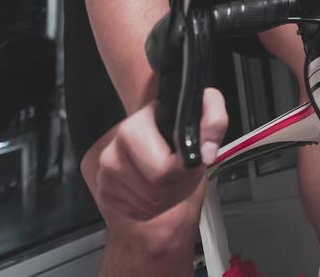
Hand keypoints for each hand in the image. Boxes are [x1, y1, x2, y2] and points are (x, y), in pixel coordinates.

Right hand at [94, 87, 228, 220]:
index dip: (186, 172)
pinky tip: (158, 185)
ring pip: (149, 206)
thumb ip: (214, 121)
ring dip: (170, 197)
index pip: (162, 171)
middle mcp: (112, 154)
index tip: (193, 161)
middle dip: (180, 187)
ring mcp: (106, 176)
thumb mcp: (204, 107)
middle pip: (156, 193)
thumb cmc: (176, 120)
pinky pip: (139, 213)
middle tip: (185, 170)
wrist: (154, 127)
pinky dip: (154, 206)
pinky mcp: (106, 194)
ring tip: (172, 174)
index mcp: (131, 131)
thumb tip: (206, 153)